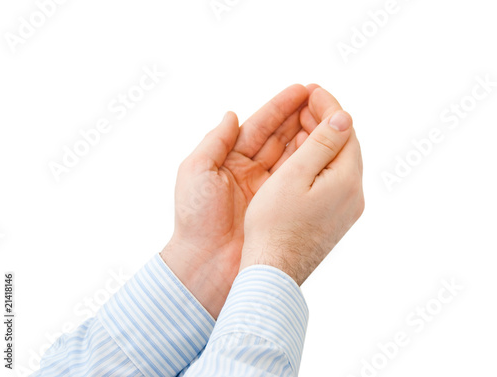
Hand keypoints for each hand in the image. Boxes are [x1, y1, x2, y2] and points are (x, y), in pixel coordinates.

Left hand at [161, 84, 318, 317]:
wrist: (207, 263)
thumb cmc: (196, 218)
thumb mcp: (196, 172)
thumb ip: (214, 141)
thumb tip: (232, 114)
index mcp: (229, 160)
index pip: (259, 127)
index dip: (279, 107)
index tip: (302, 90)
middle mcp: (251, 171)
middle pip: (280, 137)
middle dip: (300, 116)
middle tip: (323, 97)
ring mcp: (268, 189)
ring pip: (293, 155)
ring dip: (311, 134)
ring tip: (330, 115)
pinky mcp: (281, 206)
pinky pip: (299, 179)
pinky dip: (313, 161)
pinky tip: (328, 145)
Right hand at [239, 87, 364, 284]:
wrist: (273, 271)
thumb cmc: (274, 225)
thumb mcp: (294, 176)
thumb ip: (320, 144)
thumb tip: (343, 117)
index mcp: (346, 181)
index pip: (344, 132)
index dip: (328, 108)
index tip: (312, 89)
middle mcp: (353, 195)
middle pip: (344, 146)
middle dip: (325, 120)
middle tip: (305, 101)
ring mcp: (345, 209)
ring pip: (337, 162)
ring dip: (321, 140)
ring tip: (301, 123)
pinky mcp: (334, 218)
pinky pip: (332, 179)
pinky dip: (319, 161)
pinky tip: (303, 155)